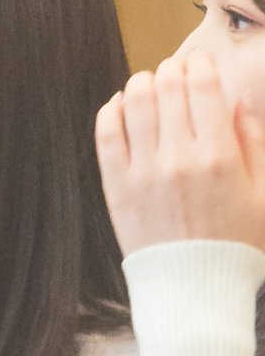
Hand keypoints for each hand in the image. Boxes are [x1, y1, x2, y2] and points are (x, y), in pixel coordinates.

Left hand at [95, 51, 264, 256]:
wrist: (193, 290)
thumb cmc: (235, 246)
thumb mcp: (262, 195)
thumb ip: (253, 141)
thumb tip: (241, 97)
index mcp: (219, 156)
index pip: (203, 85)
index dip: (200, 64)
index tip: (199, 65)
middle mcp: (179, 159)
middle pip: (166, 86)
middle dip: (171, 70)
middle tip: (173, 74)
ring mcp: (143, 173)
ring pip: (134, 102)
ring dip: (141, 84)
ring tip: (148, 87)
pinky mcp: (117, 188)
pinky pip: (107, 134)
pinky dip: (111, 111)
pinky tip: (119, 107)